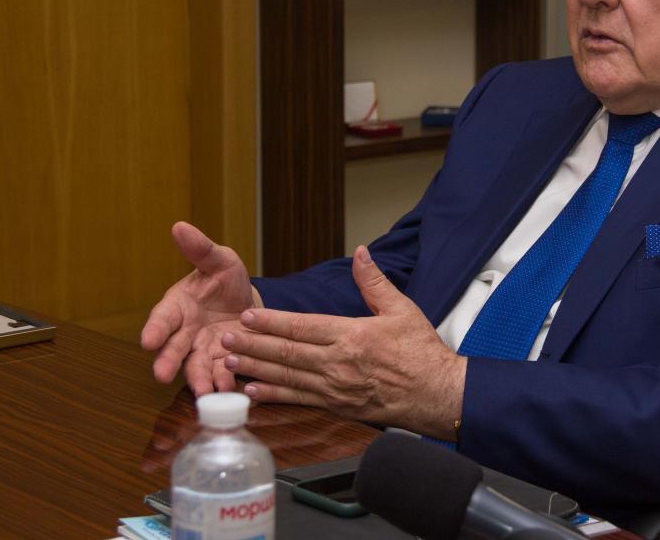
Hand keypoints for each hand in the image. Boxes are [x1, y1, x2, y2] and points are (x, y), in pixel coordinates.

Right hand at [140, 222, 260, 394]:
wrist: (248, 304)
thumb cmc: (225, 280)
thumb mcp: (219, 260)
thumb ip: (200, 249)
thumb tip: (180, 226)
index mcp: (178, 307)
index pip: (162, 319)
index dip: (154, 329)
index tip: (148, 341)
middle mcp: (185, 334)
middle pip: (173, 349)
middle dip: (167, 361)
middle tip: (162, 375)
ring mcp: (203, 351)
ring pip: (196, 368)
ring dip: (198, 380)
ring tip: (203, 390)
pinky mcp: (222, 364)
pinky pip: (221, 375)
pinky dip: (225, 382)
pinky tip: (231, 390)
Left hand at [220, 246, 465, 440]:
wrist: (436, 394)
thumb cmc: (421, 352)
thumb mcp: (402, 309)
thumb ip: (375, 282)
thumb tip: (360, 253)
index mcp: (352, 335)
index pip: (302, 326)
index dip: (271, 321)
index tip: (247, 315)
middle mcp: (338, 363)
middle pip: (287, 352)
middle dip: (252, 344)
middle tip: (224, 337)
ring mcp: (335, 388)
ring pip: (287, 376)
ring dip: (256, 367)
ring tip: (230, 360)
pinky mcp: (337, 406)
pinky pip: (299, 400)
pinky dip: (274, 395)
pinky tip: (254, 390)